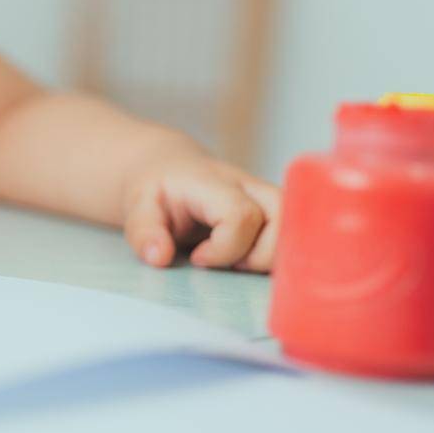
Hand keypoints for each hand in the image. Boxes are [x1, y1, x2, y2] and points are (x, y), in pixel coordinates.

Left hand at [121, 155, 279, 271]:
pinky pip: (294, 236)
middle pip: (283, 219)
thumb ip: (143, 232)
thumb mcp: (137, 206)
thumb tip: (159, 258)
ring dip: (274, 257)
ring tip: (239, 263)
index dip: (225, 247)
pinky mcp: (275, 212)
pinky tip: (251, 264)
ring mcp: (267, 199)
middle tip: (227, 264)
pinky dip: (280, 256)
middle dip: (261, 256)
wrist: (170, 168)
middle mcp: (250, 187)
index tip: (198, 258)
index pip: (242, 216)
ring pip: (296, 229)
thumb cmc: (156, 190)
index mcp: (215, 184)